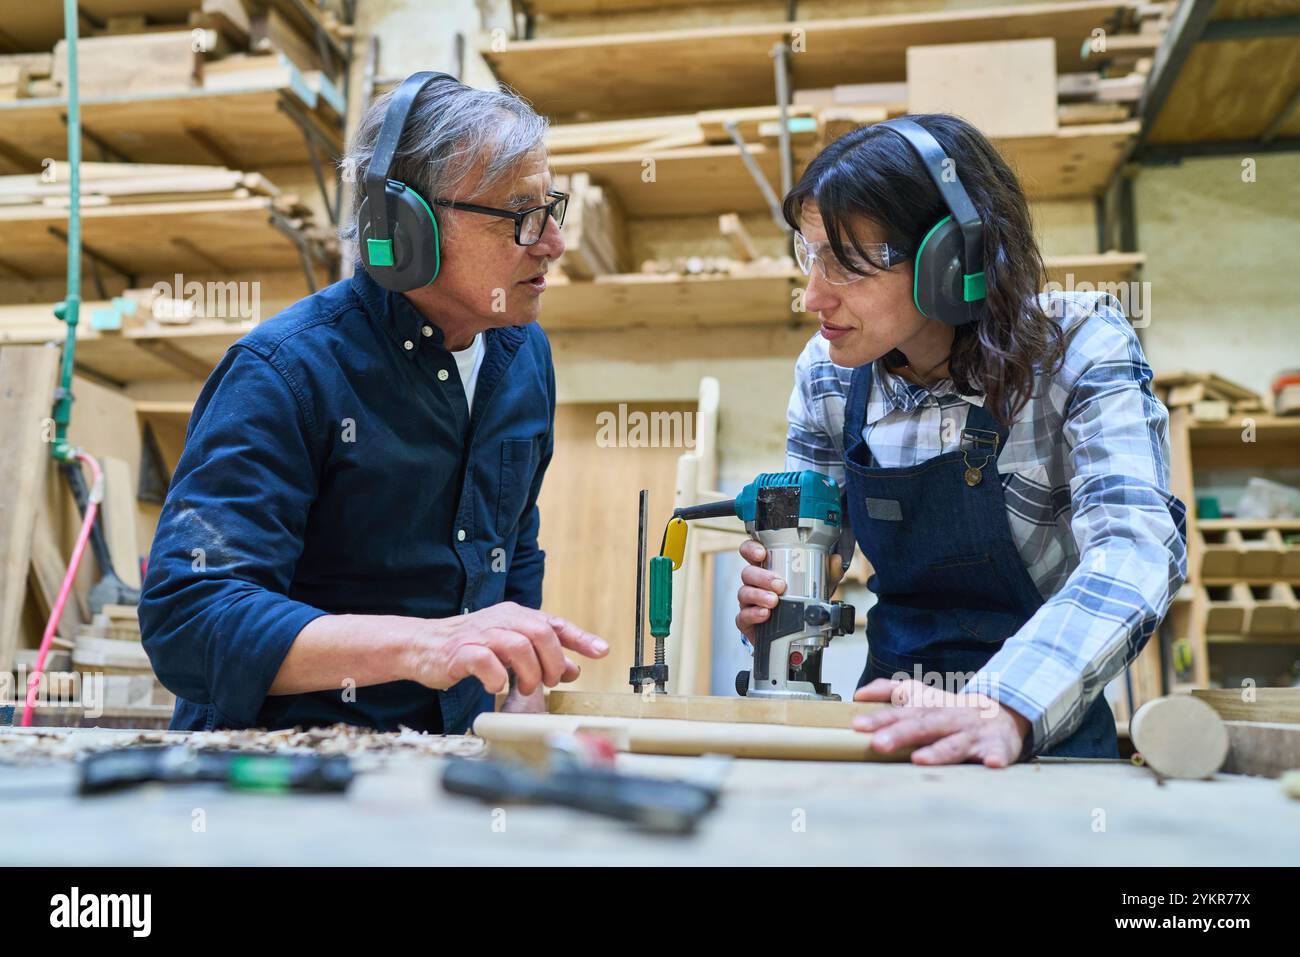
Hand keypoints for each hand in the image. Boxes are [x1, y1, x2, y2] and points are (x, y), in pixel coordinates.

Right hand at [409, 602, 608, 694]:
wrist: (423, 646)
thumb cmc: (470, 647)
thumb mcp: (510, 649)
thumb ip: (541, 656)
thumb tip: (573, 669)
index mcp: (516, 617)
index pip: (554, 624)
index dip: (581, 638)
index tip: (602, 651)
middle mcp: (502, 620)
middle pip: (541, 634)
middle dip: (552, 662)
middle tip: (549, 682)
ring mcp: (481, 634)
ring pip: (518, 646)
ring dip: (529, 673)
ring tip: (523, 688)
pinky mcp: (461, 651)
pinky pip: (486, 662)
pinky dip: (497, 677)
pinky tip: (497, 686)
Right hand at [734, 540, 842, 641]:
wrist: (793, 635)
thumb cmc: (799, 603)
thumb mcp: (816, 586)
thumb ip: (827, 573)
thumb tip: (835, 560)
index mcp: (767, 569)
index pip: (751, 552)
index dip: (752, 549)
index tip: (762, 553)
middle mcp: (755, 583)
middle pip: (747, 572)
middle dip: (762, 577)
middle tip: (779, 584)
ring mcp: (749, 602)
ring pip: (744, 593)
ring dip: (759, 595)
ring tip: (774, 601)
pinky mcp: (746, 620)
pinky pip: (743, 615)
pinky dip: (754, 614)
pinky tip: (765, 614)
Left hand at [852, 678, 1029, 767]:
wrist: (1003, 712)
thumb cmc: (952, 710)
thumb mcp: (921, 695)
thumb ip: (889, 691)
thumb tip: (859, 694)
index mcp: (930, 708)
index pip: (901, 713)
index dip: (879, 718)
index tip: (857, 725)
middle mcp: (949, 719)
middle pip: (923, 726)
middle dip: (900, 735)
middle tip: (878, 744)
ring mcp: (972, 734)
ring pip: (954, 744)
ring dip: (938, 752)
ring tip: (920, 759)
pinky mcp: (996, 746)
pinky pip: (997, 752)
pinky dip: (995, 757)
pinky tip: (991, 763)